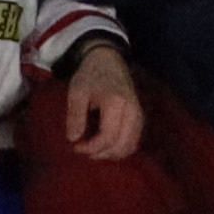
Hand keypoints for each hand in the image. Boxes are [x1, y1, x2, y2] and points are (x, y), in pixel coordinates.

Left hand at [54, 42, 147, 158]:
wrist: (107, 59)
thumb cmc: (90, 75)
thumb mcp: (77, 92)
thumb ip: (75, 116)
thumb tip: (74, 139)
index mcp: (116, 102)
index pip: (107, 137)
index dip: (91, 147)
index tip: (75, 146)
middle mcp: (132, 110)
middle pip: (122, 145)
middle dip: (102, 154)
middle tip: (84, 150)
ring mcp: (139, 114)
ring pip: (130, 146)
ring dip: (112, 153)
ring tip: (94, 150)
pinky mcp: (139, 117)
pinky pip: (134, 141)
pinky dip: (120, 148)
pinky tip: (105, 145)